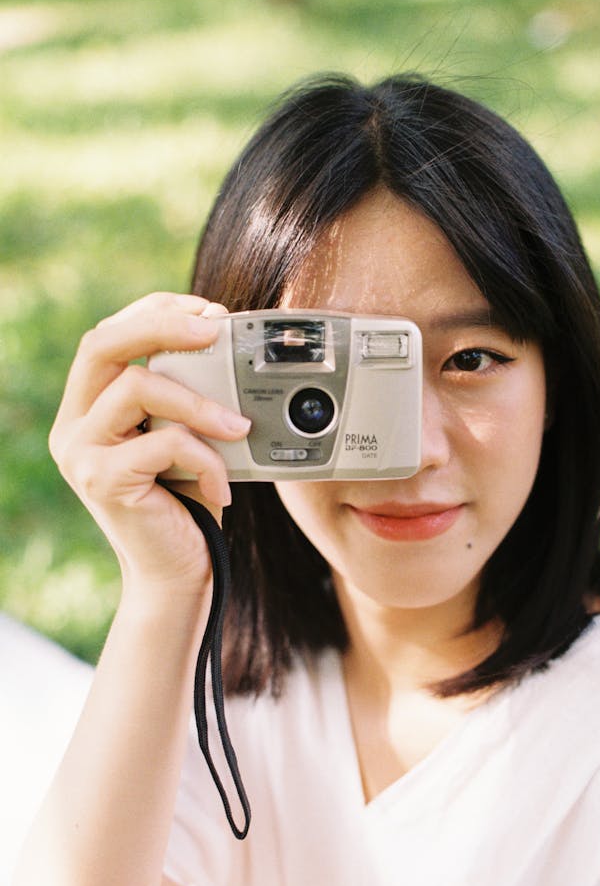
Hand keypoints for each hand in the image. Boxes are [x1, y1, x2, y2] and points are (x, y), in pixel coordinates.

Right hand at [49, 292, 250, 598]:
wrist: (178, 574)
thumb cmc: (187, 503)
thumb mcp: (183, 436)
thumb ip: (185, 395)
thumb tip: (227, 344)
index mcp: (89, 406)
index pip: (110, 334)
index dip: (156, 311)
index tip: (208, 312)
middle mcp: (74, 424)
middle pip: (104, 343)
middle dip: (163, 324)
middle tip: (216, 330)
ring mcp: (81, 452)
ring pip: (138, 387)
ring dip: (201, 401)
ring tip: (239, 428)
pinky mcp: (102, 481)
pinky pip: (163, 443)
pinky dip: (205, 458)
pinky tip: (223, 485)